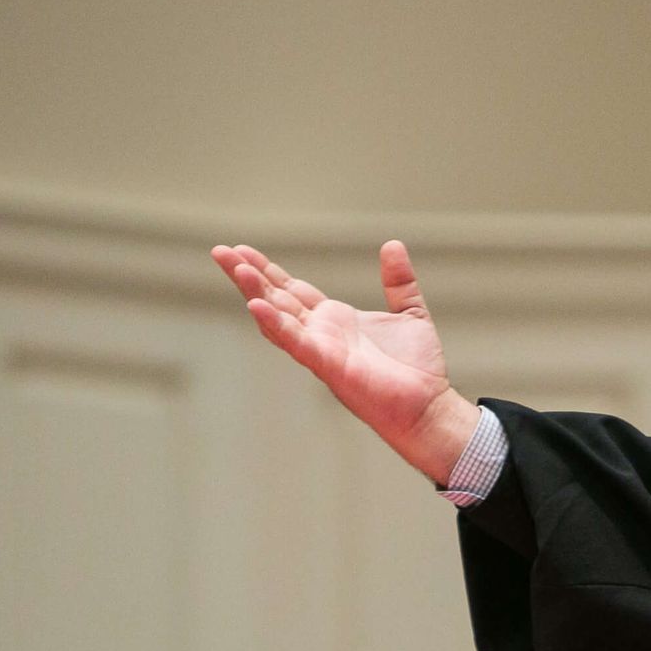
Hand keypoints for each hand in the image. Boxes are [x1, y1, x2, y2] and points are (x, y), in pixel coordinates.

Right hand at [211, 240, 477, 483]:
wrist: (431, 405)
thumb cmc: (418, 370)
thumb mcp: (411, 313)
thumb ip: (399, 282)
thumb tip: (392, 245)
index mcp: (335, 320)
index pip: (292, 290)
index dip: (267, 270)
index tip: (241, 250)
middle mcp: (321, 334)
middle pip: (276, 299)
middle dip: (248, 276)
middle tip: (220, 252)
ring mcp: (321, 350)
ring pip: (279, 317)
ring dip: (255, 293)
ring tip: (234, 268)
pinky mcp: (330, 365)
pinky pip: (297, 343)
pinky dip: (276, 325)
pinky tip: (255, 306)